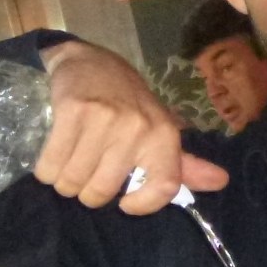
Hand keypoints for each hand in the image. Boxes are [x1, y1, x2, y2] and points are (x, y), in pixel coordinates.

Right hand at [34, 40, 228, 211]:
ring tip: (69, 163)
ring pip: (72, 182)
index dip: (142, 205)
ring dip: (64, 182)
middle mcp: (138, 128)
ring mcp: (104, 119)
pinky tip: (53, 156)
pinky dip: (45, 170)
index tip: (125, 203)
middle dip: (87, 192)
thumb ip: (183, 163)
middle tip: (87, 173)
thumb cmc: (128, 103)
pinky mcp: (72, 111)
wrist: (90, 62)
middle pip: (102, 192)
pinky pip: (50, 166)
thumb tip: (221, 182)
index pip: (163, 186)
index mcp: (164, 135)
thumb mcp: (159, 130)